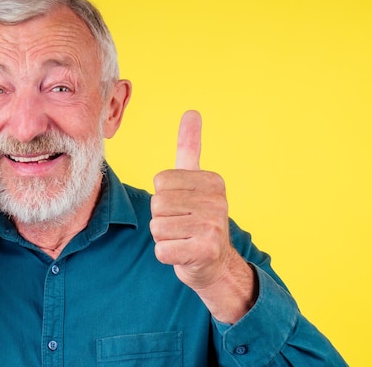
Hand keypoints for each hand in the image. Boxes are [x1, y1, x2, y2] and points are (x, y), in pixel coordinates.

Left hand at [150, 111, 254, 322]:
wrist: (215, 263)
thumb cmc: (197, 218)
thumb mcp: (195, 181)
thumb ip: (190, 147)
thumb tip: (192, 111)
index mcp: (213, 180)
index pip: (160, 182)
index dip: (163, 197)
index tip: (183, 206)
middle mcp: (217, 201)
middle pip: (157, 204)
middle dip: (162, 218)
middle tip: (182, 225)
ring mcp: (213, 227)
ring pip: (157, 227)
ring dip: (164, 237)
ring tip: (184, 238)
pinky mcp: (205, 251)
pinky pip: (162, 249)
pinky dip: (167, 255)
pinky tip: (184, 254)